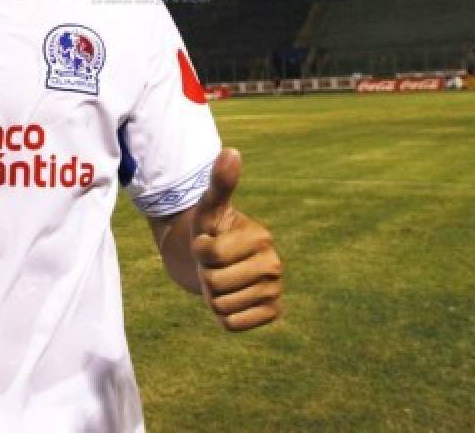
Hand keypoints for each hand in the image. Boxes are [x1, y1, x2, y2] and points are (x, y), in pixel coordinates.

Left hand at [189, 148, 282, 330]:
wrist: (218, 262)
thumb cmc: (211, 231)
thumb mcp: (209, 208)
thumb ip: (219, 183)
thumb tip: (230, 151)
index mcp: (261, 238)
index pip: (208, 254)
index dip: (199, 250)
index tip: (208, 243)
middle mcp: (275, 265)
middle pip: (215, 283)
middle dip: (205, 275)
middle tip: (214, 265)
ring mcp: (275, 291)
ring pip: (221, 305)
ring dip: (213, 296)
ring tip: (222, 280)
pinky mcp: (271, 314)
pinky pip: (233, 324)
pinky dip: (224, 316)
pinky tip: (231, 299)